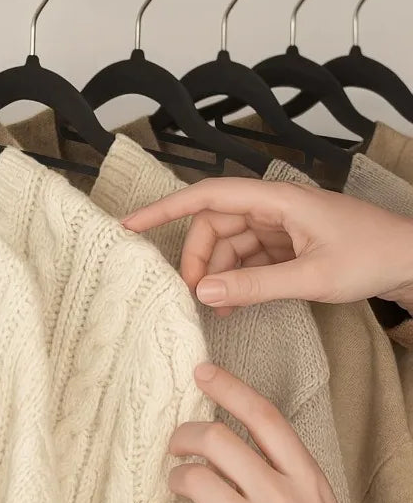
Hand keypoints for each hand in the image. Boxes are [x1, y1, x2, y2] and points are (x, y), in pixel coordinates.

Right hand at [122, 177, 412, 315]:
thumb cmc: (373, 256)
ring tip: (215, 306)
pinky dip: (238, 279)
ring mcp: (279, 225)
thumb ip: (256, 285)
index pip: (207, 196)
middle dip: (199, 258)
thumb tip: (204, 292)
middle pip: (214, 224)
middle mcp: (271, 206)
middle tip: (192, 294)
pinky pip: (249, 258)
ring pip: (230, 244)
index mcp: (275, 199)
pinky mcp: (287, 243)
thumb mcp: (312, 276)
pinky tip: (233, 303)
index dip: (164, 208)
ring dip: (219, 273)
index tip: (131, 225)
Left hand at [168, 363, 386, 502]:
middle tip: (176, 445)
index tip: (202, 372)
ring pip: (195, 480)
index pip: (264, 416)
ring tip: (180, 488)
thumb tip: (228, 442)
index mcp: (306, 478)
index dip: (229, 387)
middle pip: (217, 439)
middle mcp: (283, 498)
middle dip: (184, 435)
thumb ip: (281, 473)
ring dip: (177, 479)